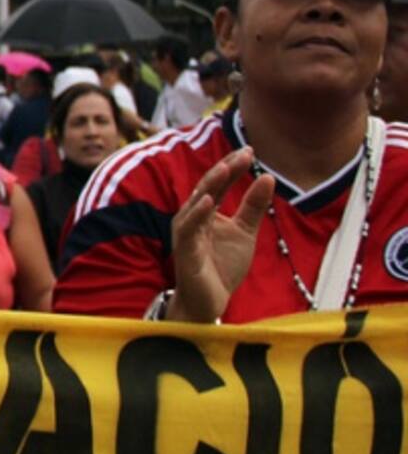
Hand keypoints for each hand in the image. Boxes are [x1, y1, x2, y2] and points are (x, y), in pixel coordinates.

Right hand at [167, 148, 274, 321]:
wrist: (209, 302)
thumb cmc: (221, 266)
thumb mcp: (244, 232)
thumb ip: (253, 206)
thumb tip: (267, 177)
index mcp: (205, 211)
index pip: (218, 183)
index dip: (232, 167)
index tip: (249, 150)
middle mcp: (192, 217)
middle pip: (208, 186)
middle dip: (225, 169)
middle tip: (244, 153)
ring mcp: (187, 232)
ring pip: (197, 202)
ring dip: (211, 184)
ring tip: (226, 169)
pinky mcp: (185, 250)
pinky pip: (189, 228)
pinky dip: (197, 213)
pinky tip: (208, 200)